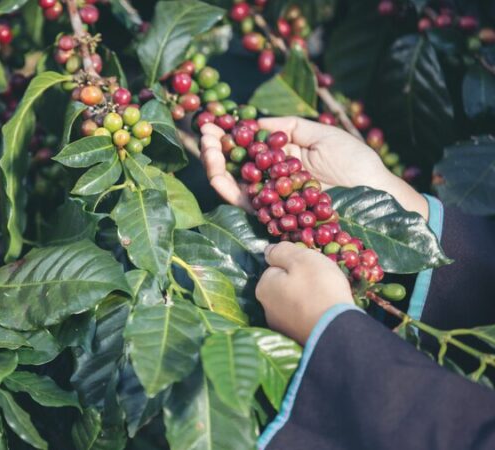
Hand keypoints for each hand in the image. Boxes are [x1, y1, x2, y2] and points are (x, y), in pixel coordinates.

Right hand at [199, 117, 427, 218]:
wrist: (375, 194)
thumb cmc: (355, 162)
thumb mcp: (322, 134)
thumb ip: (289, 127)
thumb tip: (255, 122)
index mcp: (282, 157)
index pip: (248, 144)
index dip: (229, 132)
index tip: (214, 118)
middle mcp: (271, 177)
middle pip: (233, 162)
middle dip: (215, 146)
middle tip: (204, 130)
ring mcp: (270, 197)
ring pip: (231, 182)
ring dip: (213, 164)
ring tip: (207, 146)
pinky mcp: (272, 215)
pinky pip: (243, 203)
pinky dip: (226, 188)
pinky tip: (217, 172)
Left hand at [256, 242, 353, 344]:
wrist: (338, 331)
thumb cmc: (318, 289)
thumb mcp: (301, 259)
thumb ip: (282, 251)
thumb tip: (268, 250)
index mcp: (263, 287)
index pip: (276, 268)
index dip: (296, 265)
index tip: (311, 269)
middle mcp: (266, 308)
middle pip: (284, 286)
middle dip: (300, 283)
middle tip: (322, 283)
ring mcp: (280, 326)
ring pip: (294, 303)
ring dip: (307, 299)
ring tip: (326, 299)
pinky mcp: (295, 339)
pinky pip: (304, 318)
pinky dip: (313, 315)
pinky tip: (325, 315)